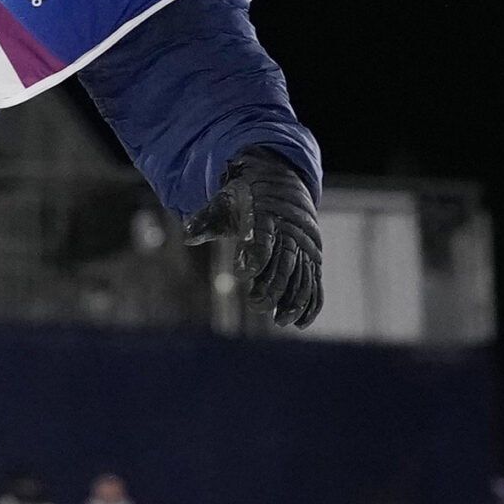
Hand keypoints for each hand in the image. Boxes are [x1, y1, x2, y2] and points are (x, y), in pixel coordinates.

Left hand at [185, 148, 322, 327]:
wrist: (278, 179)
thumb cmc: (245, 195)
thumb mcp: (223, 201)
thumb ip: (206, 220)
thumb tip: (188, 236)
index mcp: (267, 216)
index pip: (264, 240)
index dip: (255, 258)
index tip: (242, 273)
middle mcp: (290, 231)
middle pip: (285, 263)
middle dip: (273, 288)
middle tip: (256, 306)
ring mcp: (304, 246)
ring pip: (303, 276)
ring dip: (293, 300)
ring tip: (279, 321)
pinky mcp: (312, 257)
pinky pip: (315, 282)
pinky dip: (311, 302)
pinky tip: (300, 323)